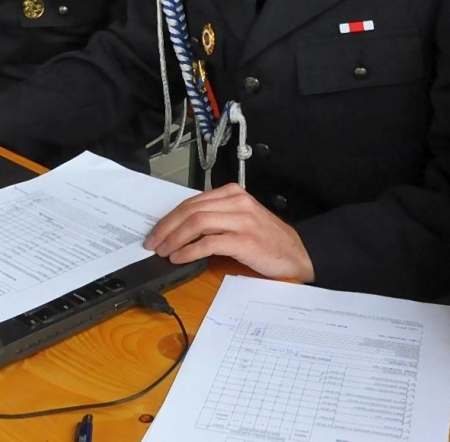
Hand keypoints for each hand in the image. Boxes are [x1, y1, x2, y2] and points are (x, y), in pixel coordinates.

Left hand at [144, 184, 314, 282]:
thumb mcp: (240, 218)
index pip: (191, 201)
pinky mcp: (244, 240)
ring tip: (163, 251)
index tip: (156, 231)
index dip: (169, 217)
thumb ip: (215, 217)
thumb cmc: (266, 239)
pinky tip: (180, 257)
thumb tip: (180, 229)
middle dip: (166, 227)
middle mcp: (237, 202)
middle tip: (152, 243)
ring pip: (196, 223)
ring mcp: (241, 220)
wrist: (297, 254)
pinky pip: (209, 242)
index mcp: (233, 193)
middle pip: (190, 210)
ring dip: (174, 238)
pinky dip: (189, 250)